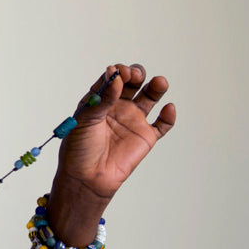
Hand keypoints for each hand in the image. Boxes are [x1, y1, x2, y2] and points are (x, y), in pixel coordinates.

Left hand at [53, 63, 176, 203]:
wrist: (86, 177)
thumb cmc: (79, 148)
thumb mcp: (85, 119)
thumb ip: (102, 99)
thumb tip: (116, 77)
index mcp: (100, 100)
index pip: (112, 79)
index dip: (117, 72)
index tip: (119, 71)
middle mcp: (118, 106)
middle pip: (133, 83)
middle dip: (136, 74)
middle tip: (136, 75)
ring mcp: (133, 120)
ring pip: (150, 97)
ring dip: (156, 87)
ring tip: (159, 82)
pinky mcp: (145, 137)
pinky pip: (162, 124)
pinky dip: (169, 116)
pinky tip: (168, 108)